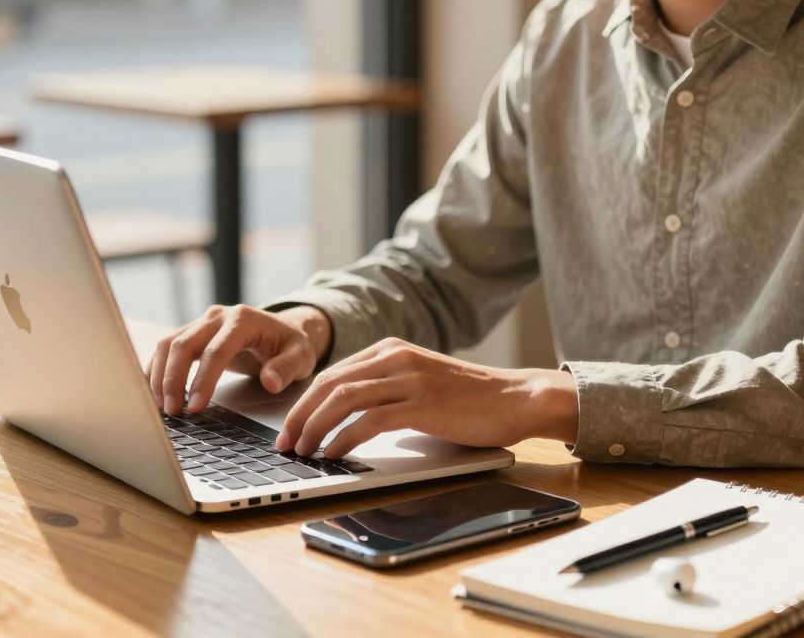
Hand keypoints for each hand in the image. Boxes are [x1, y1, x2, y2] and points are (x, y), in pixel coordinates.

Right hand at [145, 304, 331, 415]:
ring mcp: (201, 322)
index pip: (216, 350)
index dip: (203, 379)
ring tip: (162, 407)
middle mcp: (217, 316)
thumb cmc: (291, 345)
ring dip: (160, 376)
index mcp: (243, 319)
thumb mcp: (301, 356)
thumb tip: (270, 381)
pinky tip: (153, 392)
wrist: (283, 330)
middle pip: (183, 344)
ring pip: (168, 345)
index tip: (196, 407)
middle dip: (173, 380)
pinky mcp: (192, 332)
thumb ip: (286, 368)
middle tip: (172, 412)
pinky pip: (166, 348)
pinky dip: (156, 369)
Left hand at [276, 337, 578, 458]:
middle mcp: (396, 358)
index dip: (304, 402)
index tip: (289, 427)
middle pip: (329, 384)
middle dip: (300, 416)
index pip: (332, 374)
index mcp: (391, 350)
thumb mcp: (421, 383)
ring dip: (315, 428)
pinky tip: (333, 453)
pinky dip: (344, 438)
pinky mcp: (422, 404)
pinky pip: (369, 420)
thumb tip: (348, 421)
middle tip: (286, 443)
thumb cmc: (472, 399)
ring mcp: (409, 379)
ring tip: (303, 452)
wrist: (518, 398)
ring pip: (343, 399)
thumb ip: (388, 391)